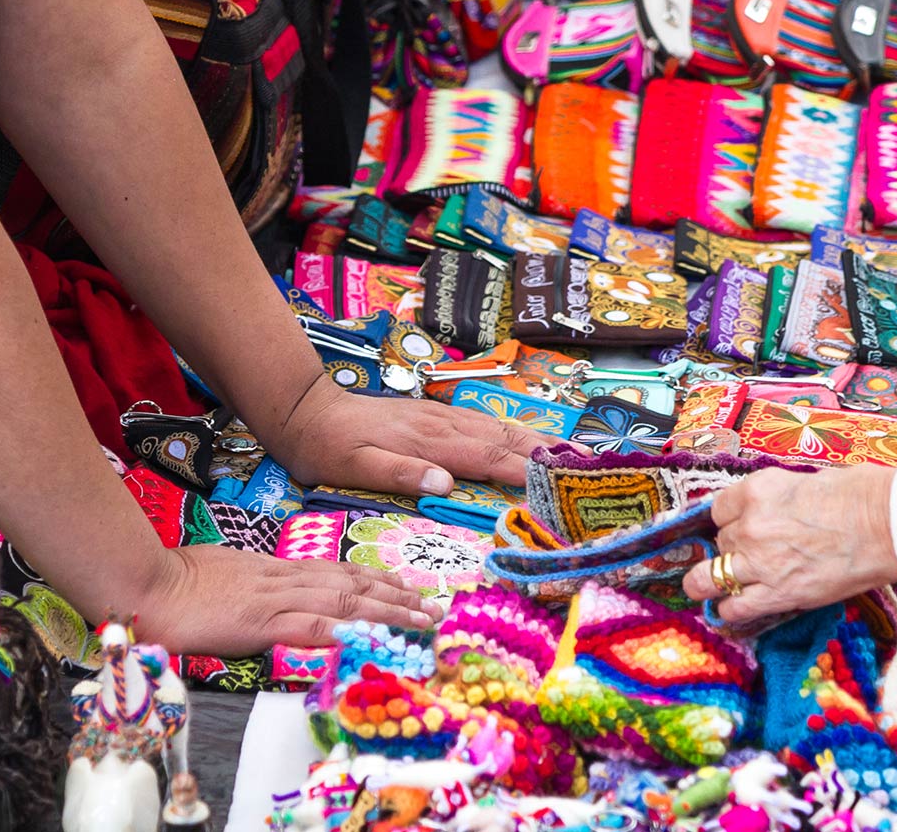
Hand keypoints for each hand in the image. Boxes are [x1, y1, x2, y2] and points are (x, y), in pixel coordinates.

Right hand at [134, 543, 442, 655]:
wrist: (144, 582)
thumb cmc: (172, 580)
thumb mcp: (219, 574)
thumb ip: (246, 584)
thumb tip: (260, 596)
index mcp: (272, 568)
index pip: (333, 571)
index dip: (373, 579)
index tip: (404, 587)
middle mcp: (282, 578)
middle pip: (351, 583)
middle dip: (395, 595)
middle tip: (432, 606)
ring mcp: (274, 598)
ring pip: (344, 600)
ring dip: (388, 610)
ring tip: (422, 620)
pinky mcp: (261, 620)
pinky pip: (310, 625)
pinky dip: (345, 629)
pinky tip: (371, 635)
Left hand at [266, 375, 560, 493]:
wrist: (307, 411)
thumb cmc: (328, 448)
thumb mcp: (353, 467)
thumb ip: (399, 474)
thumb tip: (445, 483)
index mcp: (429, 442)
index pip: (489, 459)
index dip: (528, 472)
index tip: (562, 485)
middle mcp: (442, 425)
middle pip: (506, 438)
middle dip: (549, 453)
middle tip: (590, 467)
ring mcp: (440, 417)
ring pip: (499, 428)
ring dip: (538, 440)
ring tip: (575, 454)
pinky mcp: (434, 416)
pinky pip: (484, 424)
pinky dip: (514, 433)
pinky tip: (527, 440)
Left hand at [682, 464, 896, 623]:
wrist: (887, 525)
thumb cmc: (858, 496)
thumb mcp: (804, 482)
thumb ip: (777, 500)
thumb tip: (772, 512)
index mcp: (756, 491)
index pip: (719, 510)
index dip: (729, 521)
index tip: (739, 526)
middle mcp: (750, 526)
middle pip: (721, 541)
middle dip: (733, 548)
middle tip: (752, 553)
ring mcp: (760, 562)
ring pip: (709, 578)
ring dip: (708, 582)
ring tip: (706, 588)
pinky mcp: (778, 593)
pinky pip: (734, 607)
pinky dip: (728, 610)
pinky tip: (729, 609)